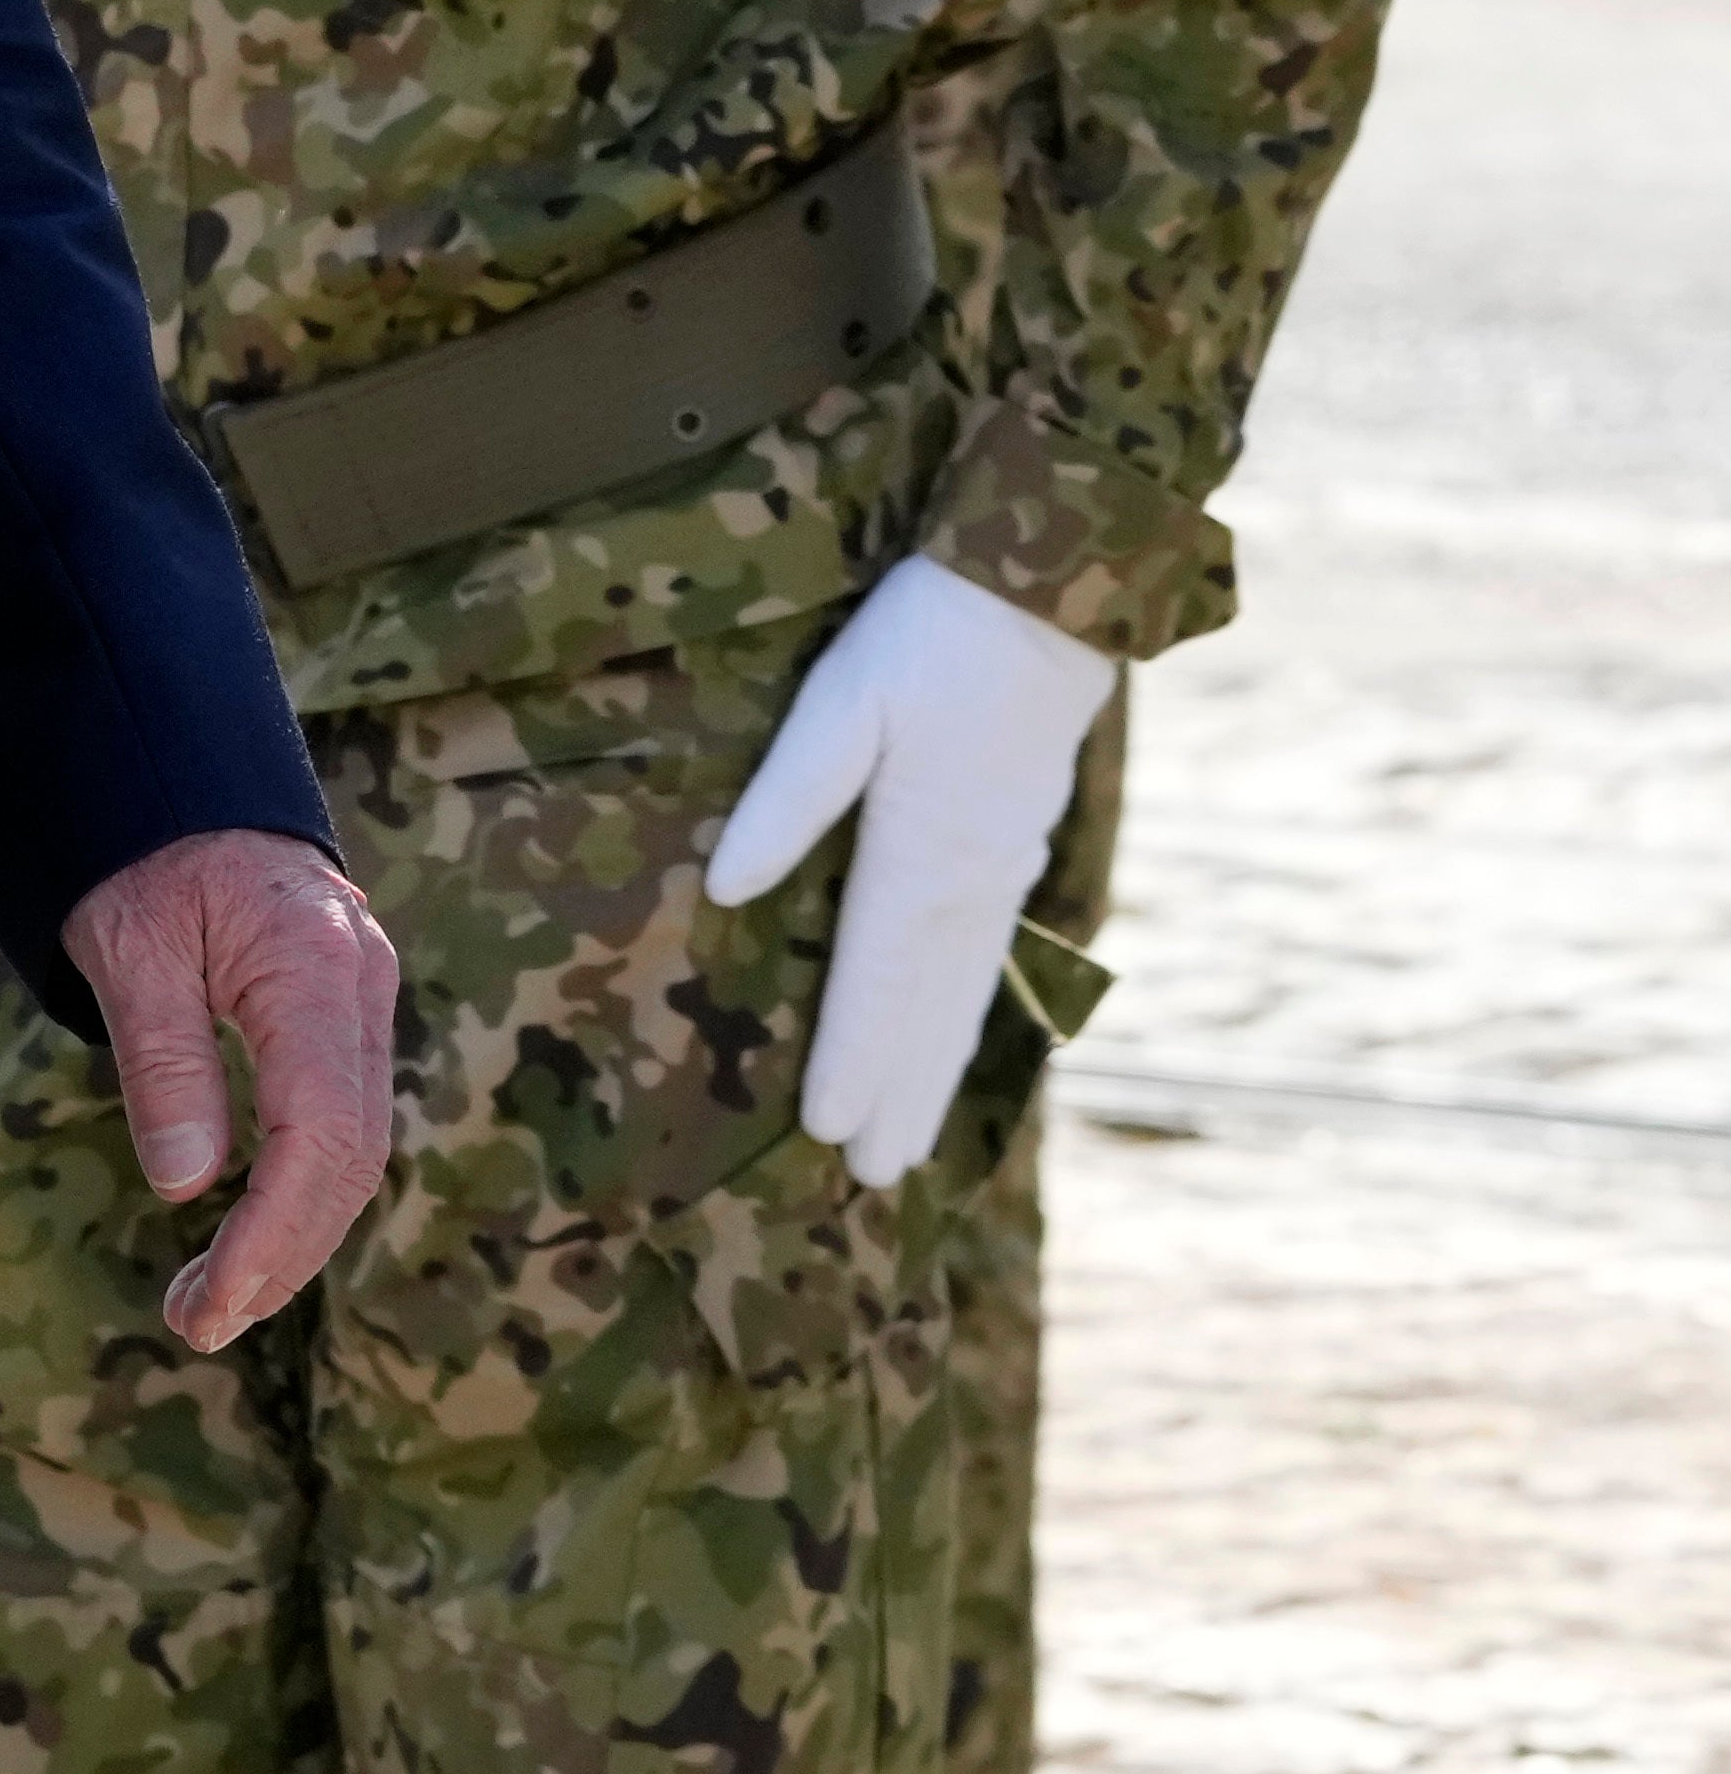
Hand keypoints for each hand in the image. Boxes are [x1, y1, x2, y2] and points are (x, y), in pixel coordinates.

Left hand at [60, 823, 399, 1349]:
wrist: (180, 784)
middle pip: (349, 1160)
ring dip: (291, 1238)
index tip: (214, 1302)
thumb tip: (185, 1184)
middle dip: (281, 1256)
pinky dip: (298, 1194)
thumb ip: (162, 1059)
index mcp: (317, 969)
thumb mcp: (129, 945)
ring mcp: (367, 1008)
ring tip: (211, 1305)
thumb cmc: (144, 857)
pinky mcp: (349, 1024)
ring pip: (352, 1154)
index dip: (273, 1233)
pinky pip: (340, 1127)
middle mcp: (364, 993)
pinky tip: (246, 1241)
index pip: (318, 1135)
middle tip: (196, 1323)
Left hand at [705, 552, 1122, 1185]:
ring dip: (935, 1070)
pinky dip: (969, 1016)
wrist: (1043, 598)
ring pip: (965, 994)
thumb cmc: (924, 639)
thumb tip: (730, 888)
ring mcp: (1003, 869)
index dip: (852, 1059)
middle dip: (897, 1093)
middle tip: (871, 1175)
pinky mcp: (1016, 848)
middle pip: (927, 1010)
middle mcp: (971, 880)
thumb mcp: (838, 702)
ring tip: (912, 1141)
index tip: (827, 1130)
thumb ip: (786, 800)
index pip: (875, 981)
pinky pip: (988, 958)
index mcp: (921, 852)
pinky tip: (954, 1043)